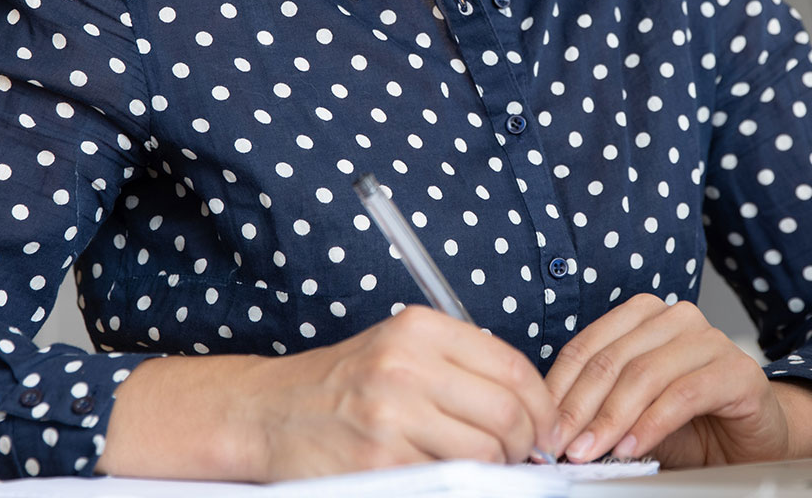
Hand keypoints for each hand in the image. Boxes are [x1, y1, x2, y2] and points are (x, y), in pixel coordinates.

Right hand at [100, 305, 557, 480]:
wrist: (268, 412)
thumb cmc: (340, 385)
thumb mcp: (399, 349)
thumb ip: (460, 365)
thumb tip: (529, 406)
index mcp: (419, 330)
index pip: (513, 367)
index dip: (541, 405)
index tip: (543, 425)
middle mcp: (406, 366)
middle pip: (507, 414)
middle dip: (525, 443)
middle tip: (520, 455)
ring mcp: (391, 416)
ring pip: (484, 453)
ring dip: (496, 469)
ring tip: (484, 468)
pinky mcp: (379, 462)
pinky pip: (447, 481)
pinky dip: (458, 484)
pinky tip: (448, 477)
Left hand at [544, 294, 794, 467]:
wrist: (751, 442)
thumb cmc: (690, 424)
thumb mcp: (632, 413)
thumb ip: (598, 410)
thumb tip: (552, 427)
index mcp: (644, 316)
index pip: (587, 346)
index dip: (559, 388)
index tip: (541, 426)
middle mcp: (677, 318)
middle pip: (612, 360)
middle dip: (579, 408)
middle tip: (560, 445)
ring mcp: (710, 340)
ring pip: (645, 375)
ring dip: (611, 419)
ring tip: (589, 451)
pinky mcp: (738, 371)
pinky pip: (684, 394)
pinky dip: (652, 423)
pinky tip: (632, 447)